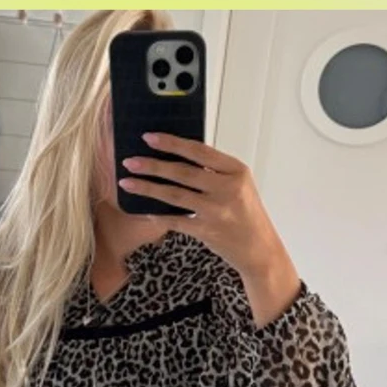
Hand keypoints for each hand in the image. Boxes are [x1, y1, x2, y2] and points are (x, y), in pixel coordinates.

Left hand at [119, 132, 302, 326]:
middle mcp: (227, 189)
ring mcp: (217, 211)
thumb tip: (176, 154)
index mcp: (235, 171)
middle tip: (130, 161)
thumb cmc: (246, 213)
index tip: (149, 137)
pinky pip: (175, 220)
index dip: (171, 143)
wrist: (259, 248)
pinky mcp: (207, 231)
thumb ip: (214, 170)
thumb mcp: (238, 184)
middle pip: (183, 172)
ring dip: (147, 188)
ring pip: (175, 195)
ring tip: (127, 182)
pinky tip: (143, 210)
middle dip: (152, 165)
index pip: (199, 151)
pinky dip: (158, 215)